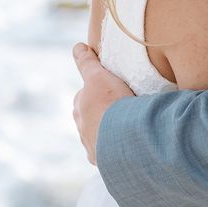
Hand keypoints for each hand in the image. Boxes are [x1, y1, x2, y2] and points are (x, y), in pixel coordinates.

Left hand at [72, 43, 134, 164]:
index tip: (113, 91)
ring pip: (100, 135)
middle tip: (123, 109)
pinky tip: (130, 144)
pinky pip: (110, 152)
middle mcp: (81, 128)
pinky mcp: (102, 160)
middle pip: (91, 116)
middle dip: (102, 114)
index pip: (86, 96)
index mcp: (79, 107)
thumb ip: (87, 62)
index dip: (99, 91)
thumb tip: (77, 46)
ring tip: (129, 128)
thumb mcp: (99, 77)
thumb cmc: (110, 104)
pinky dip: (116, 148)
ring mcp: (91, 145)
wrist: (121, 138)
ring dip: (111, 131)